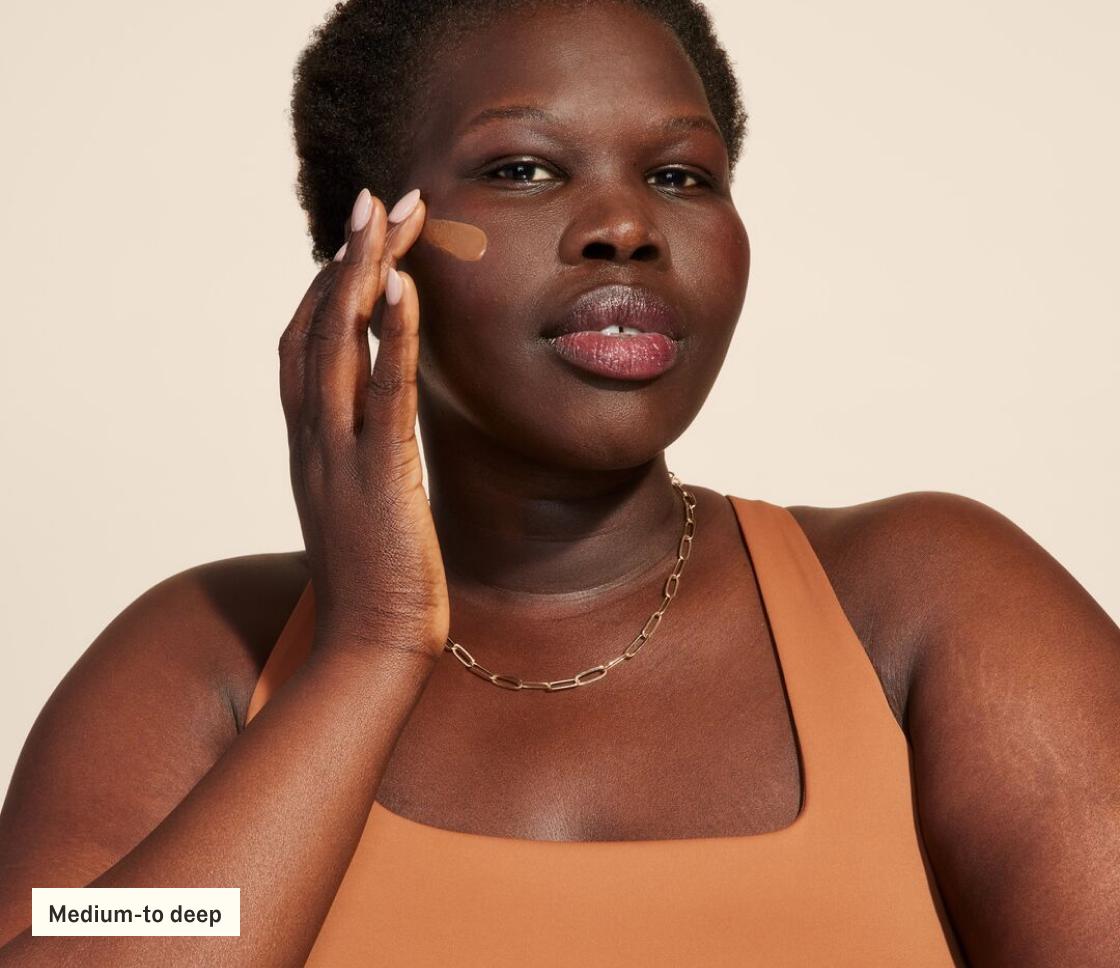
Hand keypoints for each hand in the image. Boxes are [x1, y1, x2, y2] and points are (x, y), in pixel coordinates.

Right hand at [278, 188, 448, 661]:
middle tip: (380, 199)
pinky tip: (405, 290)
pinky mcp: (378, 480)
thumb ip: (366, 459)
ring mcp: (340, 459)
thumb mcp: (364, 507)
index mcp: (313, 447)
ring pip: (338, 347)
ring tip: (387, 214)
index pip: (308, 347)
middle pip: (317, 328)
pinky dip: (391, 340)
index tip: (363, 242)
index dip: (329, 287)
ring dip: (362, 274)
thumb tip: (387, 427)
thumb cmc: (376, 586)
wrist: (370, 654)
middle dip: (347, 259)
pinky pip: (381, 397)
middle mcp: (315, 442)